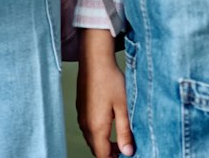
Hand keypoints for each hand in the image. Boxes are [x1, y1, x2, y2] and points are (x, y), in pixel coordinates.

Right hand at [76, 29, 133, 156]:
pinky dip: (97, 133)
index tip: (125, 156)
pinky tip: (109, 124)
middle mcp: (85, 123)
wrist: (94, 60)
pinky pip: (87, 128)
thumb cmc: (110, 81)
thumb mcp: (123, 108)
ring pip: (91, 138)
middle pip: (95, 149)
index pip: (102, 155)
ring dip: (103, 143)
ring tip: (119, 140)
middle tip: (125, 150)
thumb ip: (124, 132)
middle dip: (109, 153)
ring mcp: (81, 115)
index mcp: (96, 126)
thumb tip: (128, 152)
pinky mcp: (80, 108)